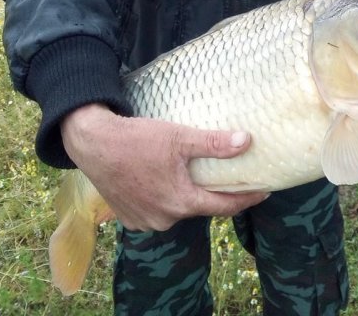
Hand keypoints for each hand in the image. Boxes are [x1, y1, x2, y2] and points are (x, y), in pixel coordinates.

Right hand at [61, 104, 267, 230]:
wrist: (93, 143)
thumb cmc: (137, 139)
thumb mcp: (179, 137)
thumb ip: (214, 143)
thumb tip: (246, 141)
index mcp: (181, 202)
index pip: (224, 206)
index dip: (246, 198)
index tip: (264, 190)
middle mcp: (164, 219)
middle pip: (199, 207)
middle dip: (214, 193)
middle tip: (228, 176)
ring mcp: (145, 221)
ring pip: (176, 208)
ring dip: (186, 195)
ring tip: (194, 176)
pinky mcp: (128, 217)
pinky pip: (155, 210)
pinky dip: (164, 197)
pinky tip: (164, 181)